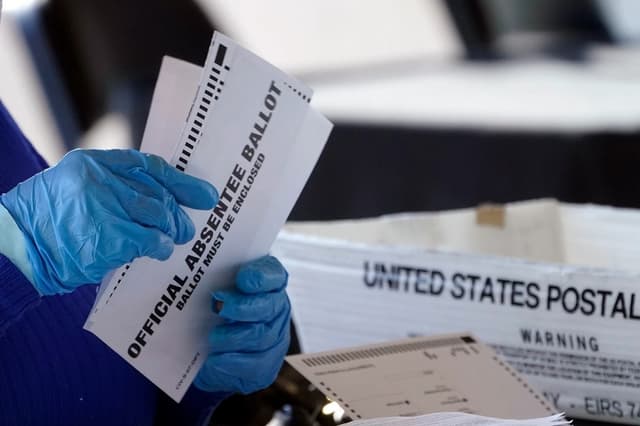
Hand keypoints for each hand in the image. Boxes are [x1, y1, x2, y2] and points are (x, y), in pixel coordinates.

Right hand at [0, 149, 216, 294]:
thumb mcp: (76, 188)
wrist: (18, 246)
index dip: (180, 181)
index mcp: (92, 163)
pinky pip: (149, 239)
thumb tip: (161, 198)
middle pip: (157, 193)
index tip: (203, 194)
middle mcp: (99, 179)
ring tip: (175, 238)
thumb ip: (113, 186)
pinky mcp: (109, 236)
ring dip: (172, 229)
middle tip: (187, 225)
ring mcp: (104, 206)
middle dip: (177, 212)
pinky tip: (160, 250)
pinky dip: (160, 245)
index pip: (148, 166)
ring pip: (158, 214)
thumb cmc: (50, 219)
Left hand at [194, 255, 290, 393]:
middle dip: (244, 306)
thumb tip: (183, 257)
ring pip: (261, 337)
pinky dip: (232, 361)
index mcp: (268, 284)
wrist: (213, 352)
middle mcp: (276, 309)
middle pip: (268, 306)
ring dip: (234, 336)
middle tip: (219, 306)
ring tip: (213, 336)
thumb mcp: (214, 289)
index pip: (273, 274)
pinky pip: (254, 364)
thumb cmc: (215, 312)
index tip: (243, 279)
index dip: (261, 275)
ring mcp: (275, 338)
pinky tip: (214, 358)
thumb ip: (209, 276)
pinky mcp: (266, 365)